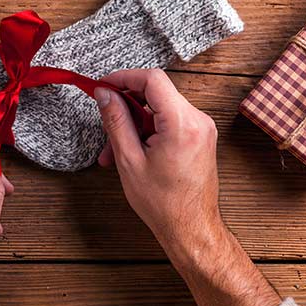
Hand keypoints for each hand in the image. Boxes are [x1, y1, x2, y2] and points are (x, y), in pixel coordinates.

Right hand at [94, 69, 280, 305]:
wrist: (192, 228)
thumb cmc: (164, 203)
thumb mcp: (129, 160)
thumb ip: (116, 120)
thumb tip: (104, 93)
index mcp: (182, 124)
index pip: (152, 80)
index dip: (124, 77)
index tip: (103, 85)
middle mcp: (198, 120)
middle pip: (156, 92)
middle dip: (126, 106)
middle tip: (104, 124)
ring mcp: (202, 127)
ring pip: (159, 108)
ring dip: (134, 122)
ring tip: (113, 151)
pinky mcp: (200, 135)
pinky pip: (169, 120)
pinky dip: (148, 130)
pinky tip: (132, 151)